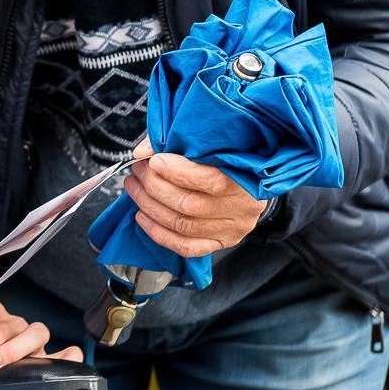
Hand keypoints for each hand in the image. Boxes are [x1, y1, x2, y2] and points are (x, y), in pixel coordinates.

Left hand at [123, 139, 266, 256]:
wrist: (253, 180)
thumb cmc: (227, 158)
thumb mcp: (210, 143)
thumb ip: (177, 143)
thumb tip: (143, 151)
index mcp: (245, 178)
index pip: (207, 179)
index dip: (174, 171)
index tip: (153, 160)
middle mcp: (241, 207)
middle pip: (188, 204)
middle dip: (154, 186)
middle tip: (138, 171)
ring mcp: (232, 228)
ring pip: (182, 225)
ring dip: (150, 206)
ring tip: (135, 189)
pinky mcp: (221, 242)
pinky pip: (186, 246)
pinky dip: (158, 233)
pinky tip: (143, 216)